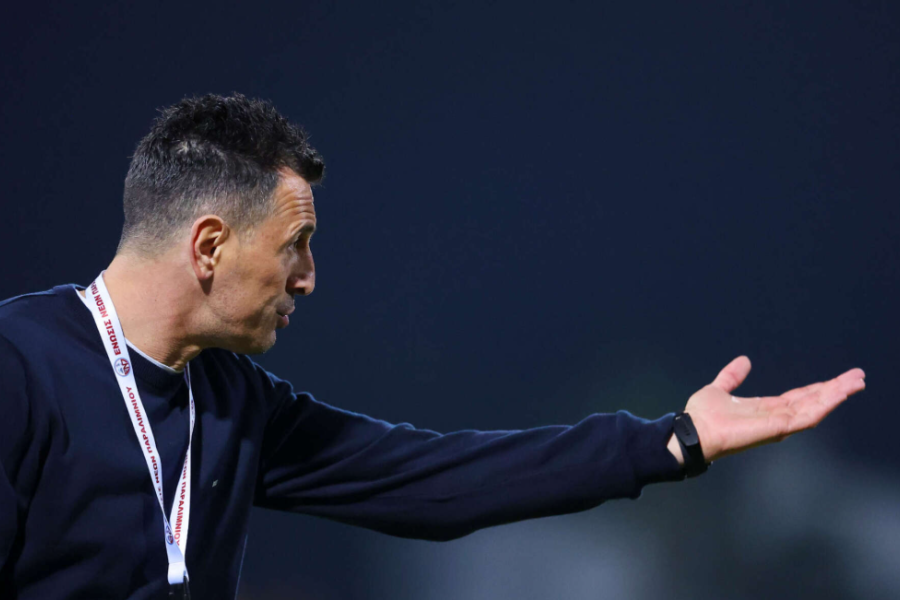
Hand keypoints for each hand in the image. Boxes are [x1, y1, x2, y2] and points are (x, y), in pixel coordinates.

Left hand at [676, 356, 865, 462]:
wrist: (692, 432)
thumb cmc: (702, 416)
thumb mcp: (719, 389)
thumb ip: (732, 376)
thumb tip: (744, 360)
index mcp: (765, 409)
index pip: (799, 398)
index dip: (818, 388)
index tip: (838, 380)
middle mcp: (775, 418)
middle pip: (812, 402)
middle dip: (835, 390)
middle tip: (858, 378)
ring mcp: (778, 425)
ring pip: (815, 408)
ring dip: (836, 395)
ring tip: (856, 382)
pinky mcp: (777, 429)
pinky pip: (806, 417)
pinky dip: (824, 405)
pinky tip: (837, 394)